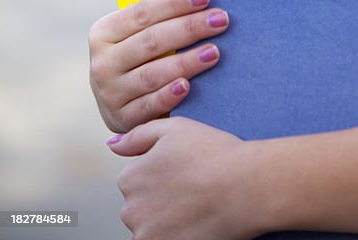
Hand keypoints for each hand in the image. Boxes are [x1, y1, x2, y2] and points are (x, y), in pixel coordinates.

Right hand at [89, 0, 228, 132]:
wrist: (120, 105)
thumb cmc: (139, 59)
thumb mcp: (136, 36)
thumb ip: (160, 19)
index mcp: (104, 32)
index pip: (143, 12)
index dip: (175, 3)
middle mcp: (102, 62)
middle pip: (151, 40)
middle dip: (189, 28)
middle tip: (220, 21)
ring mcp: (109, 93)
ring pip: (151, 74)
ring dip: (185, 62)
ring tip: (213, 52)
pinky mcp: (120, 119)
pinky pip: (148, 106)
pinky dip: (168, 96)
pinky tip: (187, 86)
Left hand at [109, 118, 257, 239]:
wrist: (245, 186)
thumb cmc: (214, 154)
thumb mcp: (174, 128)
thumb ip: (138, 135)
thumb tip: (112, 144)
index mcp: (129, 178)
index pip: (137, 180)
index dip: (163, 174)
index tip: (185, 172)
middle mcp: (130, 210)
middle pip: (142, 206)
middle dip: (161, 200)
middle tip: (193, 189)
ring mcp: (146, 235)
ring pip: (152, 227)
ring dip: (168, 220)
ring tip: (197, 205)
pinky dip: (177, 233)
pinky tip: (196, 222)